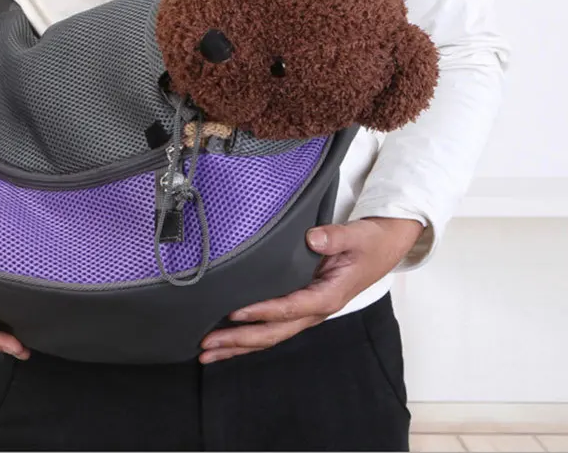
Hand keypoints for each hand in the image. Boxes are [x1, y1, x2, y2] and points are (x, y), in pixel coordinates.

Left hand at [200, 216, 422, 362]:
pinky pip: (272, 326)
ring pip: (269, 336)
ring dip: (239, 345)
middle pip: (273, 332)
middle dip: (239, 341)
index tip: (235, 313)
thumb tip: (313, 238)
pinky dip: (248, 337)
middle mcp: (315, 310)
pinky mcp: (301, 307)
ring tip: (208, 353)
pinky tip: (228, 341)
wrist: (383, 248)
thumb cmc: (369, 243)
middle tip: (207, 346)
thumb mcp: (356, 236)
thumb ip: (335, 237)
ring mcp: (307, 312)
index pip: (291, 308)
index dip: (263, 312)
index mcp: (328, 296)